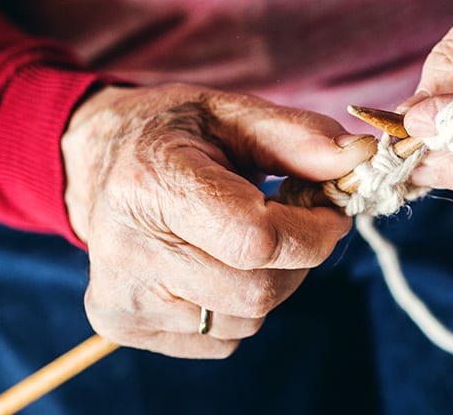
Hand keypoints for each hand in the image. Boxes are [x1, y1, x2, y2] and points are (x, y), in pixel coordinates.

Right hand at [61, 84, 373, 357]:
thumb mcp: (230, 113)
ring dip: (269, 283)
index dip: (311, 233)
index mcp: (150, 184)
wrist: (95, 161)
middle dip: (298, 261)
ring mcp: (122, 296)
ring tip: (243, 238)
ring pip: (246, 320)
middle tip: (294, 223)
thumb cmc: (172, 133)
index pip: (255, 240)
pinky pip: (221, 339)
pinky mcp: (124, 326)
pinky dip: (238, 306)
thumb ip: (298, 137)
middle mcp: (127, 249)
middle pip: (257, 292)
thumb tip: (358, 160)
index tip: (329, 211)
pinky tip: (212, 262)